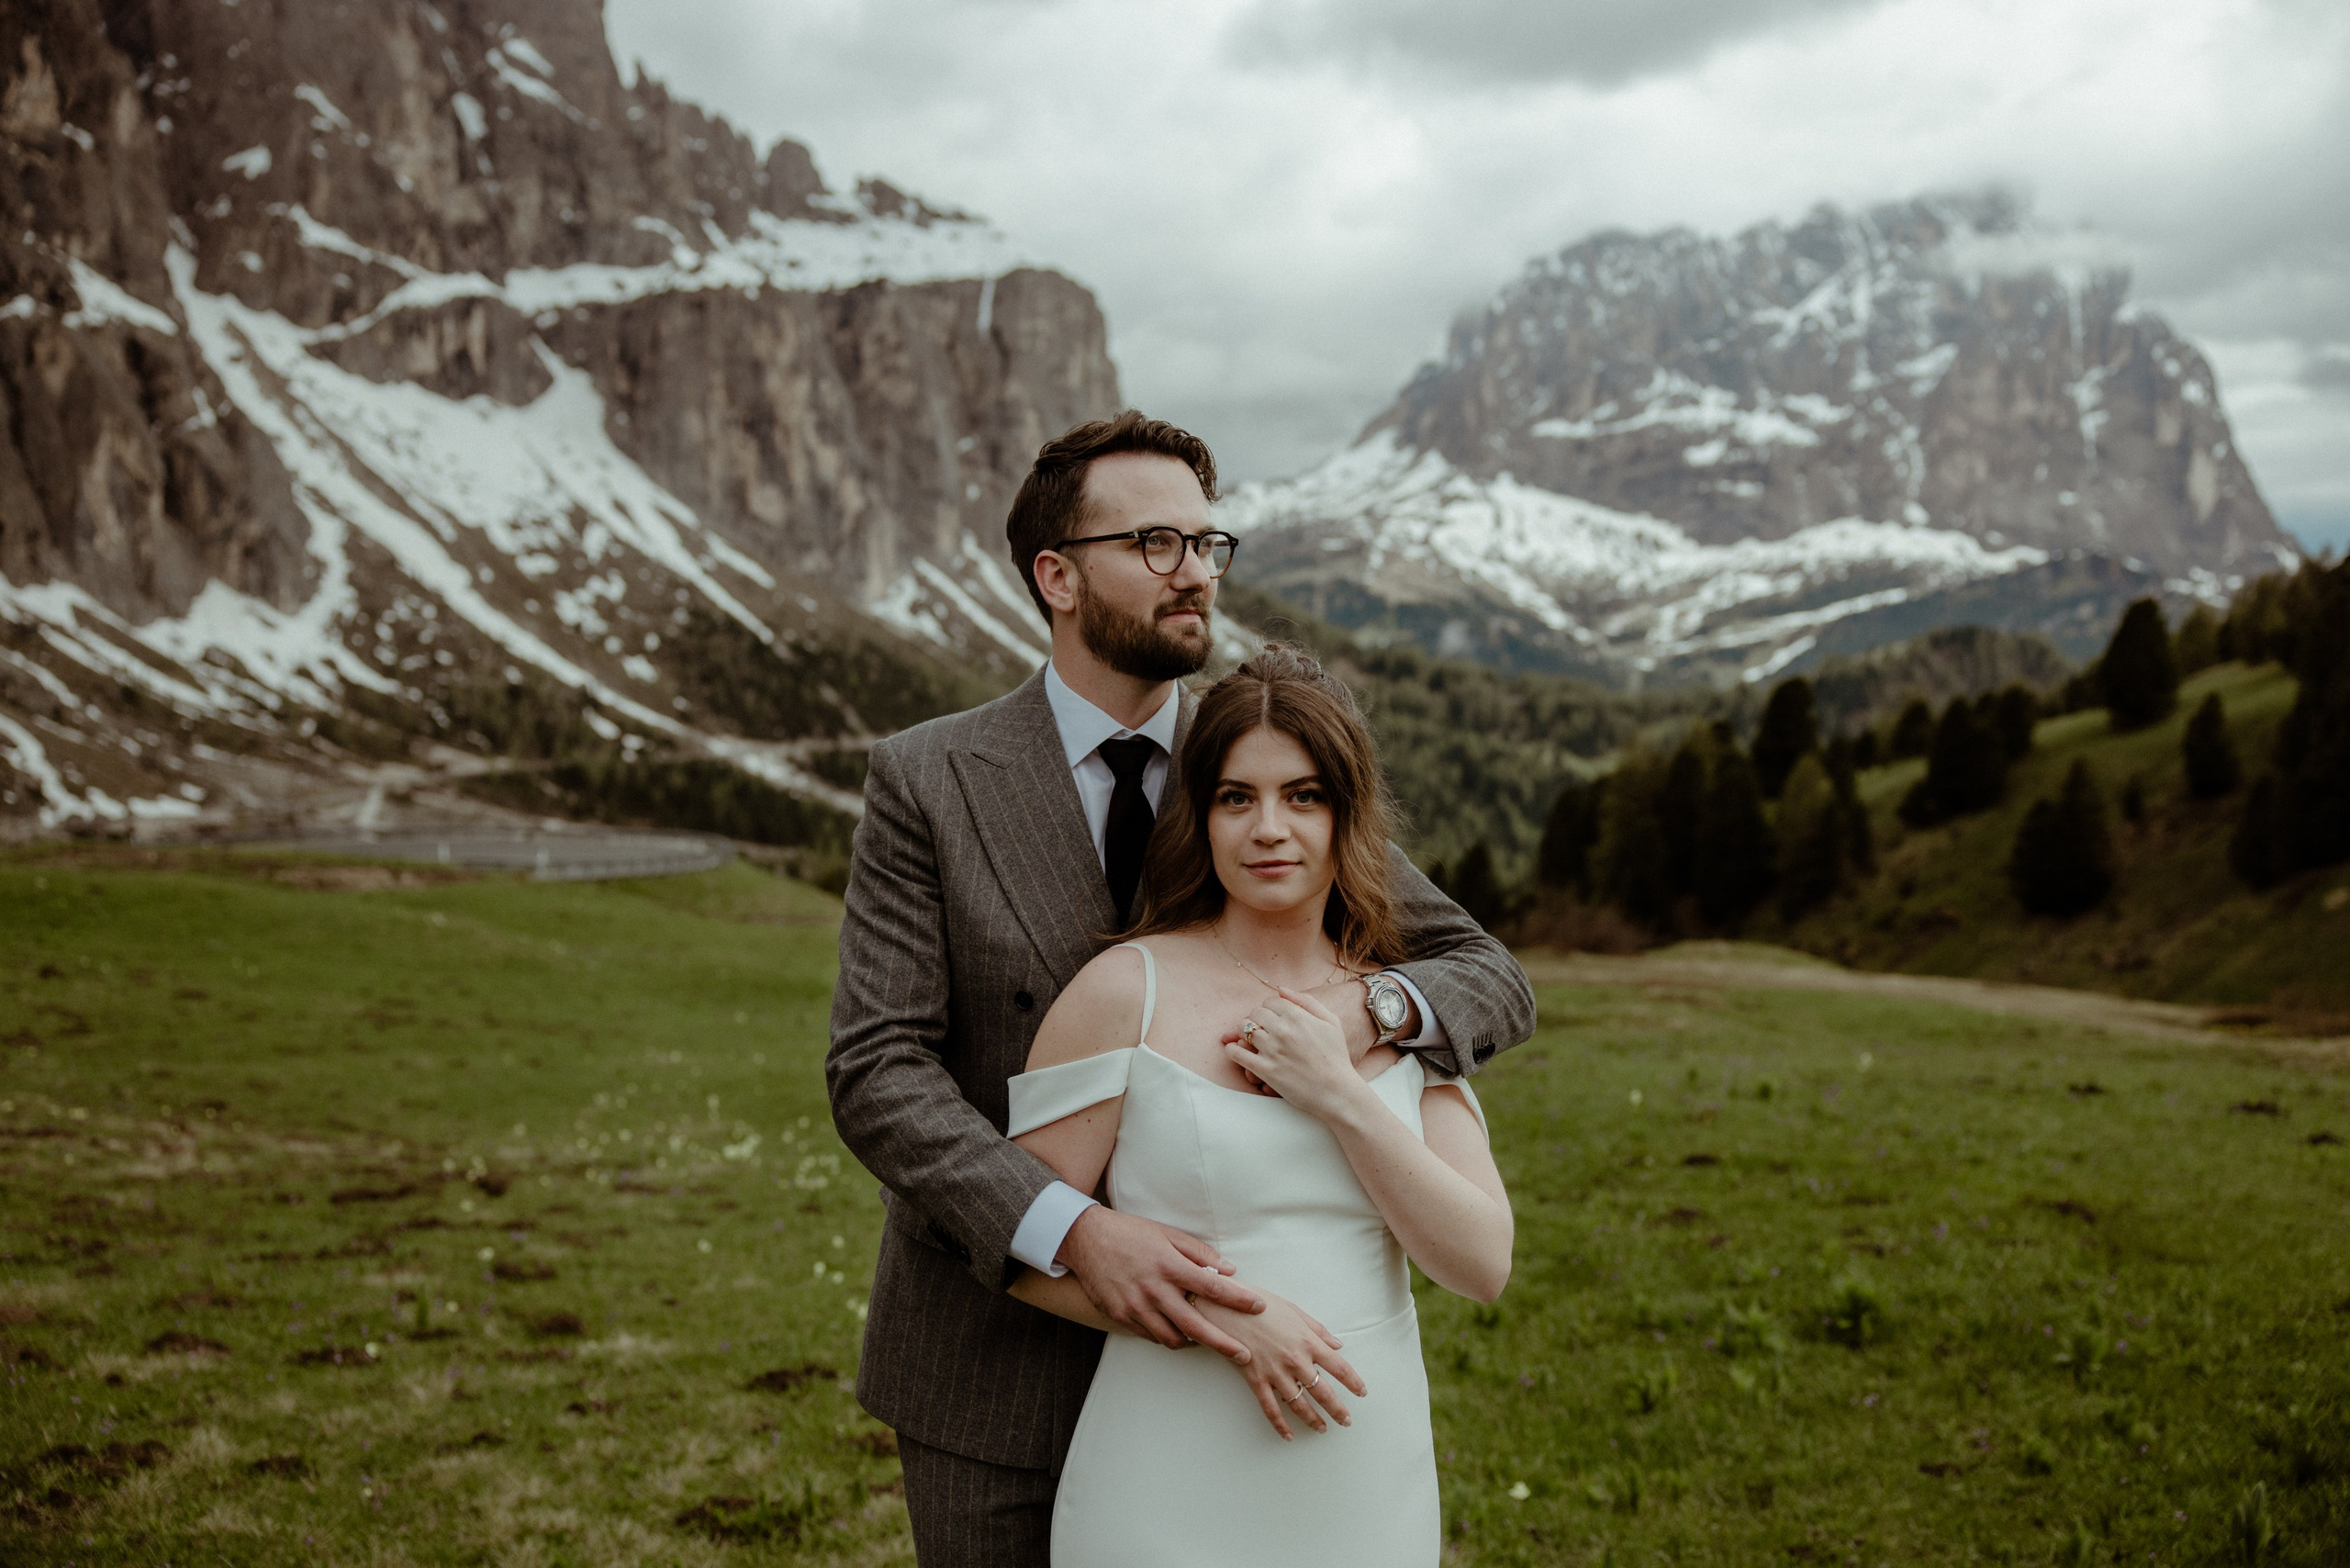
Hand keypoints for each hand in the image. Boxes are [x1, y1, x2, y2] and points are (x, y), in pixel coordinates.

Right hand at [1059, 1206, 1263, 1358]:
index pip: (1213, 1288)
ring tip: (1207, 1341)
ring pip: (1172, 1338)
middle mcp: (1154, 1291)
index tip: (1258, 1307)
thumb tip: (1228, 1269)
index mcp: (1170, 1266)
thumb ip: (1199, 1252)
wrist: (1085, 1238)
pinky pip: (1150, 1336)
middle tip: (1244, 1354)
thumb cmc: (1130, 1233)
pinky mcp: (1120, 1316)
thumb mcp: (1167, 1233)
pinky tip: (1177, 1332)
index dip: (1239, 1300)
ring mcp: (1136, 1307)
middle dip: (1224, 1343)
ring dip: (1193, 1343)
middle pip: (1197, 1326)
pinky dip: (1167, 1337)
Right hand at [1193, 1292, 1366, 1438]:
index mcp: (1307, 1342)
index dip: (1353, 1382)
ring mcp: (1275, 1373)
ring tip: (1323, 1428)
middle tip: (1347, 1421)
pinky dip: (1281, 1425)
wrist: (1225, 1306)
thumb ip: (1318, 1330)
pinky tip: (1289, 1435)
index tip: (1361, 1392)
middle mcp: (1295, 1361)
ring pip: (1300, 1404)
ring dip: (1313, 1419)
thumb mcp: (1294, 1310)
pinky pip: (1271, 1409)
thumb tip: (1337, 1345)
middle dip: (1337, 1409)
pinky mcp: (1256, 1380)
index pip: (1339, 1367)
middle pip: (1323, 1392)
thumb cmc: (1260, 1304)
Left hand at [1223, 990, 1365, 1122]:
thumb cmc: (1336, 1056)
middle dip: (1257, 1019)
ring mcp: (1272, 1050)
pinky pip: (1237, 1054)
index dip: (1270, 1009)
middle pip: (1255, 1014)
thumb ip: (1306, 1001)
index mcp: (1297, 1016)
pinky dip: (1233, 1051)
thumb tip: (1281, 989)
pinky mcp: (1265, 1070)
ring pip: (1244, 1030)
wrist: (1337, 1091)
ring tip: (1252, 1041)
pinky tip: (1236, 1051)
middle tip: (1262, 1030)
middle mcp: (1282, 1030)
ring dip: (1245, 1034)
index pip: (1270, 1002)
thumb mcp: (1331, 1021)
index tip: (1273, 1018)